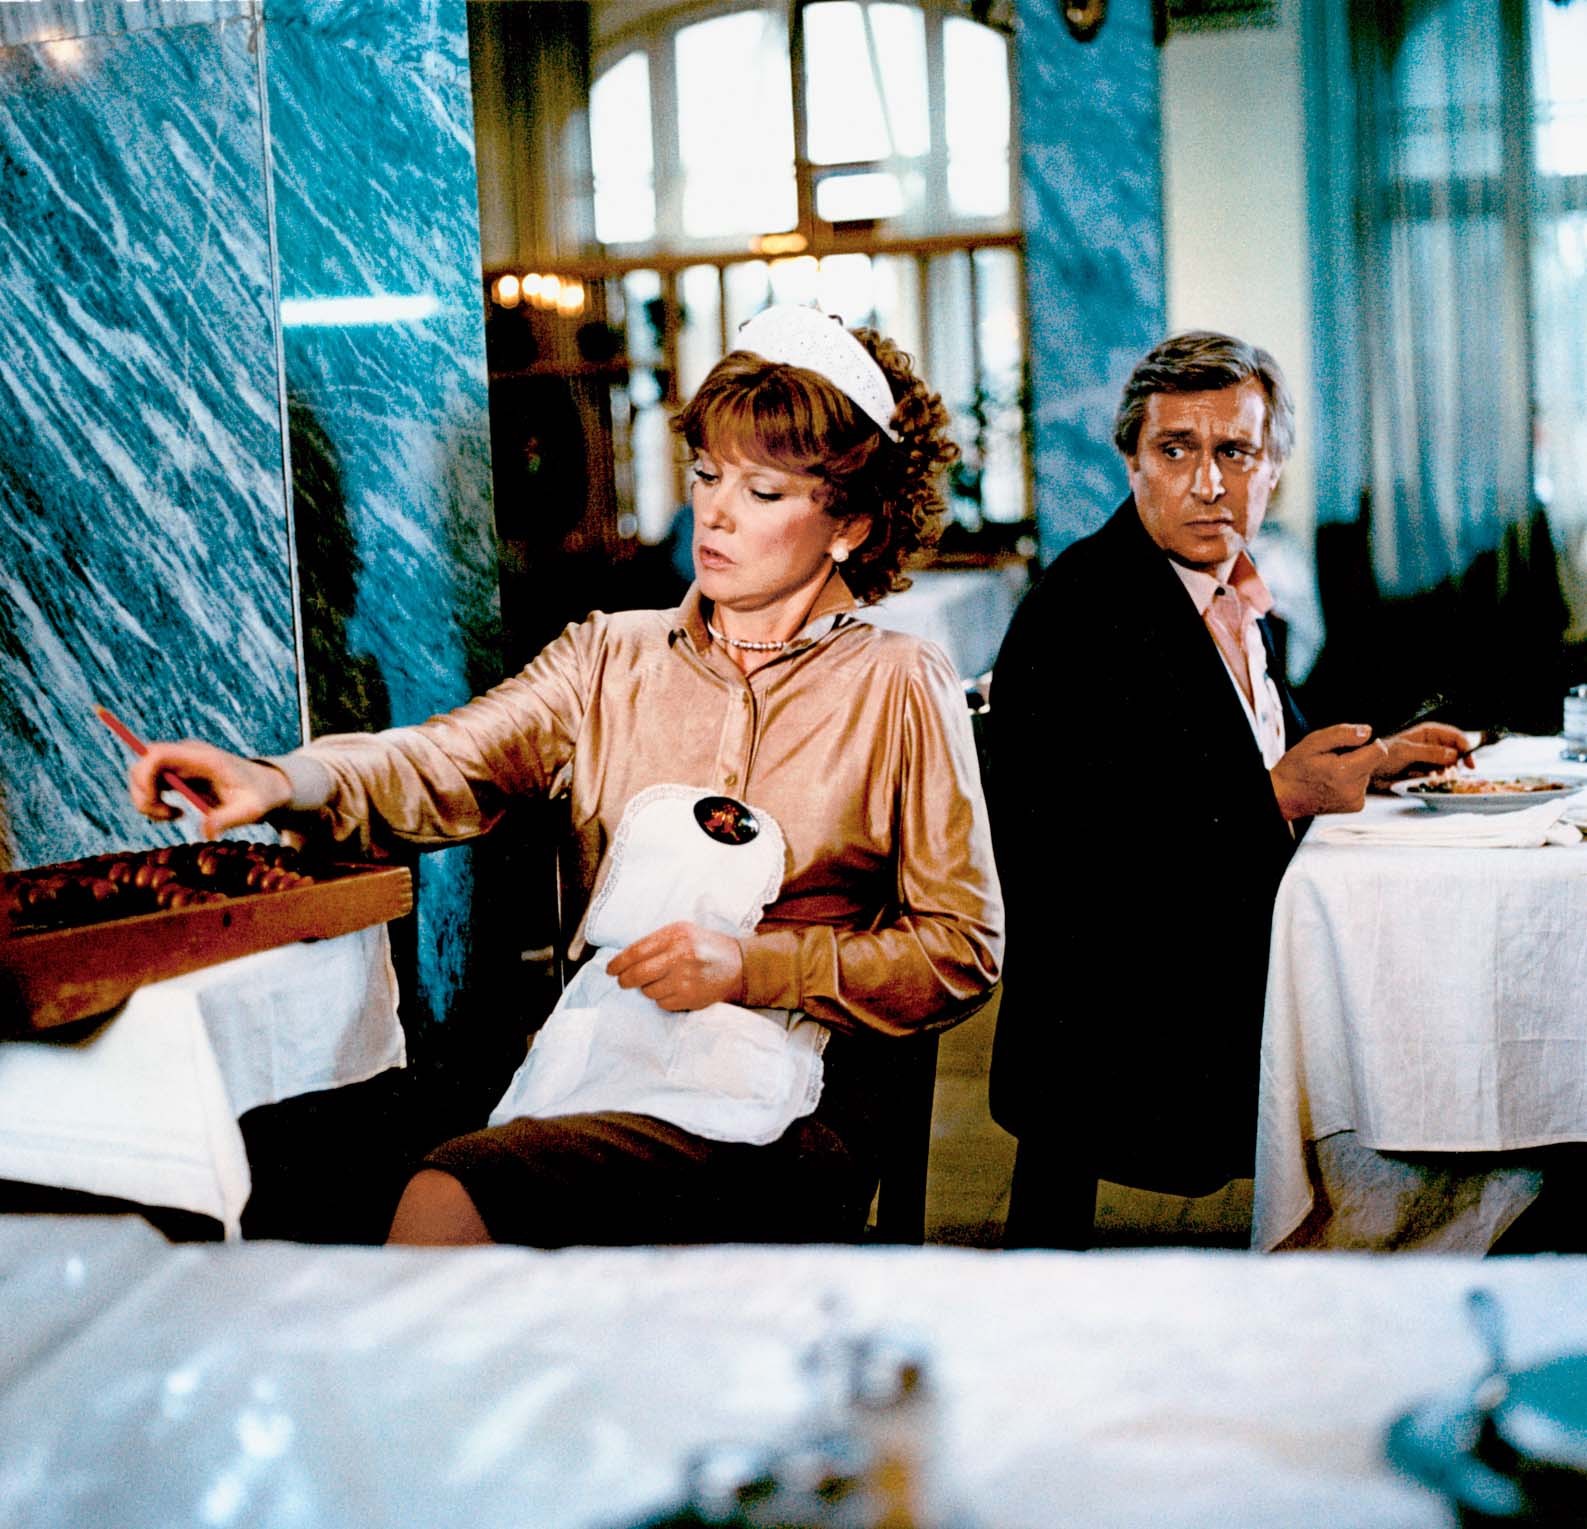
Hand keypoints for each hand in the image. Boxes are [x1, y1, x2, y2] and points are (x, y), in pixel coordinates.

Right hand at [128, 740, 291, 840]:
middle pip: (142, 764)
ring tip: (174, 815)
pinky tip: (176, 813)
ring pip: (142, 774)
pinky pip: (150, 784)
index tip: (155, 804)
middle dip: (142, 793)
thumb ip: (228, 819)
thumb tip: (206, 832)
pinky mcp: (178, 774)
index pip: (157, 753)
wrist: (267, 787)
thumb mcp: (251, 810)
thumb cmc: (261, 796)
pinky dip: (153, 802)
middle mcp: (187, 755)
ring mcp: (181, 763)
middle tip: (165, 816)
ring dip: (147, 800)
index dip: (144, 777)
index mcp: (203, 758)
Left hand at [606, 921, 745, 1011]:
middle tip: (622, 981)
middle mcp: (680, 956)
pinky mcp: (690, 997)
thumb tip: (624, 959)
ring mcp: (685, 979)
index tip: (610, 969)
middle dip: (625, 980)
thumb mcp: (683, 932)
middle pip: (638, 974)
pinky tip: (674, 990)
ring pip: (648, 991)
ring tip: (662, 981)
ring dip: (649, 989)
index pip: (636, 951)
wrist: (739, 966)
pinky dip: (663, 999)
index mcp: (676, 935)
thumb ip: (656, 942)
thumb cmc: (705, 946)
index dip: (618, 962)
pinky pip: (662, 1003)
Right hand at [1269, 723, 1383, 819]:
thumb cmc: (1295, 769)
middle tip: (1331, 760)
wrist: (1284, 797)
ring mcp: (1355, 801)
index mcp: (1344, 772)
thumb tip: (1368, 732)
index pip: (1380, 752)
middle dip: (1356, 756)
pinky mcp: (1356, 806)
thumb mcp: (1312, 742)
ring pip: (1367, 773)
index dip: (1369, 743)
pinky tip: (1332, 783)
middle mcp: (1353, 789)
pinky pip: (1362, 785)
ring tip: (1329, 772)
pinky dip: (1351, 781)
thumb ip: (1342, 734)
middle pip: (1373, 762)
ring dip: (1353, 769)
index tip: (1353, 744)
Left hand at [1368, 721, 1471, 786]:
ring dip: (1446, 772)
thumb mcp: (1406, 751)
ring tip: (1435, 777)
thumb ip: (1430, 752)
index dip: (1466, 748)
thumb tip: (1453, 755)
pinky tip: (1429, 780)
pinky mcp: (1425, 770)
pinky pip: (1439, 775)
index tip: (1469, 762)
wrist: (1368, 770)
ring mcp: (1429, 758)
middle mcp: (1432, 744)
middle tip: (1453, 773)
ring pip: (1449, 765)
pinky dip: (1438, 779)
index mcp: (1429, 732)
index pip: (1456, 736)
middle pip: (1456, 752)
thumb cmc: (1383, 754)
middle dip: (1457, 763)